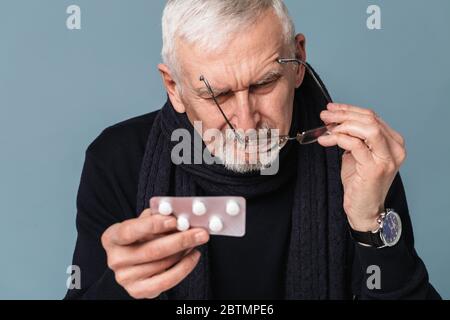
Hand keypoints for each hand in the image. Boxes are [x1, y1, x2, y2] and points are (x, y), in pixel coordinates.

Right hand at [101, 208, 208, 298]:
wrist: (135, 259)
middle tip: (200, 233)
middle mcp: (115, 260)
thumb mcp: (144, 221)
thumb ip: (157, 216)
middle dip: (180, 240)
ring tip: (196, 240)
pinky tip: (193, 256)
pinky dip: (184, 268)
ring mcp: (125, 278)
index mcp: (111, 237)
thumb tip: (176, 213)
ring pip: (162, 264)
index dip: (152, 225)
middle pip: (151, 251)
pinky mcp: (138, 291)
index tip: (174, 220)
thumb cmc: (142, 235)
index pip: (130, 231)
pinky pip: (166, 281)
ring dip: (184, 251)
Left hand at [318, 103, 406, 231]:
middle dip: (344, 114)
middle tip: (325, 115)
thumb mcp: (356, 155)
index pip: (372, 117)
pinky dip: (338, 138)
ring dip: (342, 124)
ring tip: (325, 127)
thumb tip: (334, 120)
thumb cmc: (360, 184)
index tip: (332, 109)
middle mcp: (395, 149)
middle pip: (369, 119)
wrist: (364, 211)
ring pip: (367, 128)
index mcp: (393, 143)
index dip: (349, 110)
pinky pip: (355, 144)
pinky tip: (326, 140)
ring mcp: (387, 158)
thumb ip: (353, 138)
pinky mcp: (375, 168)